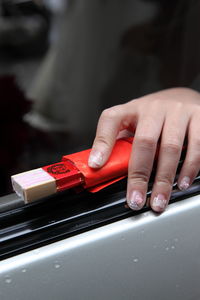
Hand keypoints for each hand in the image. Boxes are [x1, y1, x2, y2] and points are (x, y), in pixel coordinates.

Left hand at [88, 88, 199, 212]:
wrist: (182, 96)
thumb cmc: (154, 115)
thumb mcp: (133, 122)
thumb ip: (121, 143)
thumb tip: (106, 169)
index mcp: (132, 109)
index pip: (111, 120)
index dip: (102, 143)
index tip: (96, 165)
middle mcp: (154, 108)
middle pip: (144, 141)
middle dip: (139, 175)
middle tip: (136, 199)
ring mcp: (178, 111)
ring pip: (170, 147)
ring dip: (164, 178)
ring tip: (159, 199)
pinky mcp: (199, 116)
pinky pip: (196, 145)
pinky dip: (189, 167)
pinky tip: (182, 182)